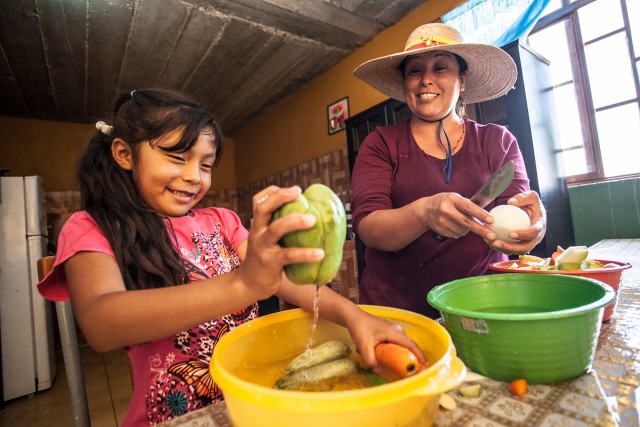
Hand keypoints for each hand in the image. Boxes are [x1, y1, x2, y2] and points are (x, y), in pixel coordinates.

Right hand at [238, 186, 324, 300]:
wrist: (248, 284)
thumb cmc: (264, 259)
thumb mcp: (266, 240)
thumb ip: (278, 229)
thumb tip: (307, 217)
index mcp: (257, 226)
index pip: (258, 202)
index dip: (273, 192)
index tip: (293, 189)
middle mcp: (257, 233)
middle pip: (262, 209)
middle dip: (280, 198)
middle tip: (299, 193)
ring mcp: (262, 248)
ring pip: (276, 229)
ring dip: (294, 221)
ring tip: (312, 220)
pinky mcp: (270, 263)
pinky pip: (289, 255)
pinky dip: (305, 253)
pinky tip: (319, 254)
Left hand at [344, 309, 425, 368]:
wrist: (353, 316)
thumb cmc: (359, 328)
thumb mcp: (364, 346)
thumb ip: (370, 360)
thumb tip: (377, 371)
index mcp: (394, 332)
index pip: (411, 344)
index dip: (419, 355)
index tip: (424, 365)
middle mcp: (396, 330)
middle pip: (409, 344)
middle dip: (412, 356)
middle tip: (414, 369)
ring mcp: (393, 329)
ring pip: (402, 343)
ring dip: (403, 353)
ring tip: (404, 366)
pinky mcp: (388, 330)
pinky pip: (396, 341)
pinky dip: (397, 349)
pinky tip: (390, 357)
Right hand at [423, 192, 492, 239]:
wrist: (425, 210)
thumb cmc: (445, 202)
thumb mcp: (455, 198)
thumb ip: (468, 205)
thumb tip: (487, 215)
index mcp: (452, 199)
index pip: (469, 207)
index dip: (480, 214)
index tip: (491, 220)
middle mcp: (446, 210)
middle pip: (467, 222)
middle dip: (481, 230)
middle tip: (492, 236)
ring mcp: (442, 221)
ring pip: (463, 230)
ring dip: (467, 229)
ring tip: (461, 222)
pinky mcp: (441, 230)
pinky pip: (456, 234)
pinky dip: (459, 232)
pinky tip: (454, 225)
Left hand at [486, 191, 546, 254]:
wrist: (533, 212)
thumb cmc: (532, 203)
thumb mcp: (531, 196)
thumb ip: (522, 198)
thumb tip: (511, 202)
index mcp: (540, 226)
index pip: (533, 233)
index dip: (523, 235)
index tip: (510, 234)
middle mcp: (536, 237)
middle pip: (525, 247)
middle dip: (511, 248)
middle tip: (497, 242)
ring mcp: (529, 243)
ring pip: (517, 251)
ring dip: (504, 249)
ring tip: (491, 243)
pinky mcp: (521, 245)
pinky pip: (511, 249)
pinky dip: (501, 247)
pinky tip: (490, 242)